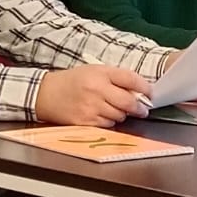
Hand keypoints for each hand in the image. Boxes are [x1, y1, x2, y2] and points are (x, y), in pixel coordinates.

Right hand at [36, 62, 152, 125]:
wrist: (45, 94)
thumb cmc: (72, 81)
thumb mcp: (93, 71)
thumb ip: (115, 79)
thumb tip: (139, 91)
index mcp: (100, 73)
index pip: (130, 79)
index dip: (145, 87)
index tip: (150, 93)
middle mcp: (96, 89)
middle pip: (128, 101)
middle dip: (139, 107)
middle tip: (143, 109)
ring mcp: (91, 106)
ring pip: (120, 115)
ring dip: (122, 114)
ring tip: (113, 108)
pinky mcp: (85, 121)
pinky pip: (108, 125)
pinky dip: (109, 122)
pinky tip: (102, 115)